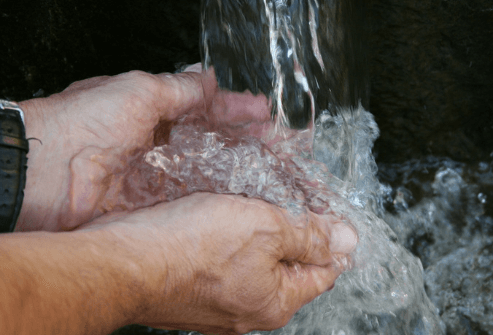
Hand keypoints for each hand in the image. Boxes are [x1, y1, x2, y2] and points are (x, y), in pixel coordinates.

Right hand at [83, 192, 356, 333]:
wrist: (120, 263)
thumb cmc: (189, 248)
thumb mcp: (266, 228)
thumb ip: (309, 235)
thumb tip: (347, 240)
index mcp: (275, 303)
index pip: (324, 271)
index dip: (330, 238)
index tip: (326, 214)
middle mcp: (249, 312)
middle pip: (288, 269)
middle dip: (291, 234)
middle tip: (282, 203)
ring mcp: (218, 307)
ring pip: (254, 265)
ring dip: (257, 235)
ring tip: (248, 207)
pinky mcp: (192, 294)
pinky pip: (224, 266)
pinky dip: (228, 244)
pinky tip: (217, 222)